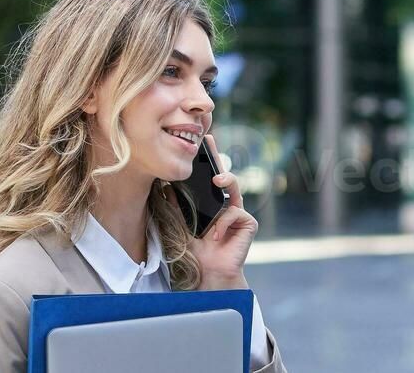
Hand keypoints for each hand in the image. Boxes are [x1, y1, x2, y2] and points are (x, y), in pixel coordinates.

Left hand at [190, 134, 257, 290]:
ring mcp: (238, 213)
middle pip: (225, 176)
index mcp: (211, 205)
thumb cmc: (195, 252)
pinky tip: (214, 236)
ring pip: (235, 187)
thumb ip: (176, 208)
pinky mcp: (248, 223)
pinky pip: (234, 212)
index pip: (210, 178)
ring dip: (226, 181)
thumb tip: (165, 187)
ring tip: (217, 180)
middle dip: (219, 157)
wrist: (208, 273)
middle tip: (210, 143)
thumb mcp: (180, 226)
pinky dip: (221, 224)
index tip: (205, 140)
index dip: (209, 160)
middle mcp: (226, 205)